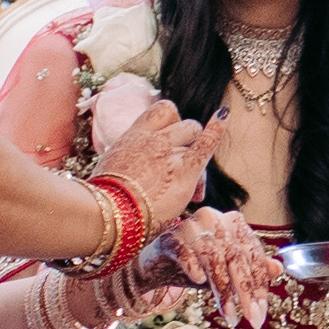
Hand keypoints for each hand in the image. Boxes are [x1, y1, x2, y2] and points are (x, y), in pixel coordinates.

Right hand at [93, 96, 216, 260]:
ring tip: (193, 185)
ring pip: (194, 135)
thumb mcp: (110, 172)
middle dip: (186, 141)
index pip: (160, 112)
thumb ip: (127, 163)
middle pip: (182, 124)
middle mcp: (152, 139)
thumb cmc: (104, 203)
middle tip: (182, 169)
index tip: (172, 135)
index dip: (171, 122)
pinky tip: (224, 114)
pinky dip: (217, 127)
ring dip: (196, 154)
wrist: (109, 216)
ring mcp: (169, 152)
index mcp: (132, 137)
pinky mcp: (185, 170)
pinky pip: (206, 141)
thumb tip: (131, 171)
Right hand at [160, 204, 279, 309]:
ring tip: (229, 317)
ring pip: (214, 259)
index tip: (262, 313)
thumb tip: (279, 268)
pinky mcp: (170, 238)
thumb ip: (251, 268)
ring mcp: (191, 227)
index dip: (260, 285)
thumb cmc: (196, 266)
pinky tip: (199, 281)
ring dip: (223, 291)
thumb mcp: (226, 271)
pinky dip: (193, 266)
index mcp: (233, 223)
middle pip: (236, 257)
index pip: (252, 255)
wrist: (156, 266)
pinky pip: (185, 252)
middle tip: (252, 319)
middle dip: (246, 292)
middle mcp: (214, 219)